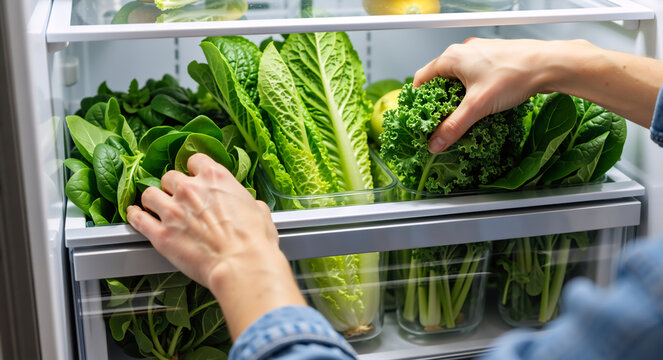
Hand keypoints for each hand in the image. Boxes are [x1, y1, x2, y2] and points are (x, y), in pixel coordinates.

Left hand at [127, 154, 305, 339]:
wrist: (242, 264)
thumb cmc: (254, 241)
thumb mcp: (259, 211)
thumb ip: (249, 202)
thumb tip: (252, 206)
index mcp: (215, 178)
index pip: (195, 161)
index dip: (194, 170)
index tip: (194, 177)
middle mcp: (190, 189)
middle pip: (170, 177)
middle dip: (173, 187)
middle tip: (178, 198)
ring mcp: (172, 211)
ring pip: (150, 194)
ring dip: (153, 199)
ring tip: (155, 206)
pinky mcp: (161, 235)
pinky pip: (138, 219)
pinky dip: (134, 216)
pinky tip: (135, 214)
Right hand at [414, 38, 592, 152]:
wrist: (548, 64)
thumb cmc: (515, 73)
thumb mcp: (478, 106)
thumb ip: (454, 126)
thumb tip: (436, 142)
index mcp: (452, 57)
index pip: (421, 78)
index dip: (418, 100)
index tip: (419, 117)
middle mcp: (464, 52)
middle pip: (439, 80)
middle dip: (439, 102)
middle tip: (440, 121)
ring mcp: (480, 54)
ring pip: (459, 79)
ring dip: (457, 98)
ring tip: (462, 116)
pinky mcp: (494, 60)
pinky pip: (474, 78)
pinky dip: (473, 92)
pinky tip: (482, 105)